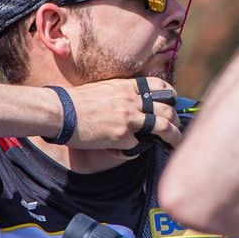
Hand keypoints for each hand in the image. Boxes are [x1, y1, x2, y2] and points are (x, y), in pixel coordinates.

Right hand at [58, 77, 182, 150]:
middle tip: (177, 126)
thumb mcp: (103, 88)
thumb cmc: (76, 101)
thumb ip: (120, 93)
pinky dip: (139, 149)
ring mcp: (129, 118)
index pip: (160, 86)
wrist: (61, 111)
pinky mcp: (122, 136)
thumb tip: (131, 103)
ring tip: (176, 143)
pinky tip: (136, 151)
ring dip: (174, 136)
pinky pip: (138, 145)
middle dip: (176, 119)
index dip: (171, 95)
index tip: (173, 102)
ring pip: (163, 126)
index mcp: (127, 87)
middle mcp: (132, 100)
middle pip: (166, 108)